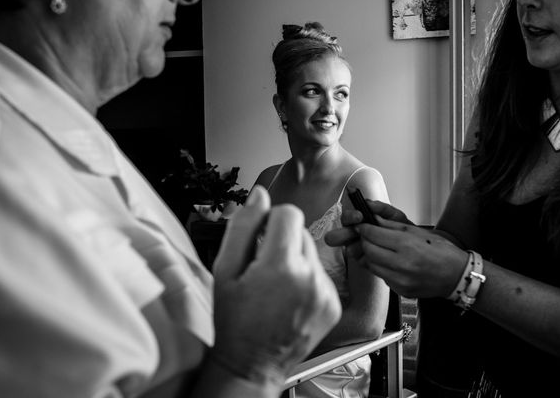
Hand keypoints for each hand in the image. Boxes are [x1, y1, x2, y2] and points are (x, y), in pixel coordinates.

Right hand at [211, 185, 341, 387]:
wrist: (252, 364)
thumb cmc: (234, 320)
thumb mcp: (225, 269)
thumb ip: (242, 227)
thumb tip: (259, 195)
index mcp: (281, 267)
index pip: (289, 213)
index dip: (270, 220)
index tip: (259, 239)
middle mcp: (310, 278)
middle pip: (301, 232)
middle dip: (281, 242)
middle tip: (263, 268)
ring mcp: (325, 292)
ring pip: (311, 253)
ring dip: (295, 260)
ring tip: (275, 286)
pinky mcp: (333, 304)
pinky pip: (320, 274)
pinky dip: (306, 280)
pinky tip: (289, 298)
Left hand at [327, 204, 466, 298]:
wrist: (457, 276)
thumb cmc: (442, 251)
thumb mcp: (418, 232)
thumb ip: (392, 226)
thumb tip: (373, 220)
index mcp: (407, 245)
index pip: (373, 234)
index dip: (364, 228)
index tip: (363, 225)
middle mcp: (402, 264)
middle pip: (368, 250)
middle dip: (365, 240)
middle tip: (368, 235)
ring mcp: (400, 280)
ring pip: (372, 264)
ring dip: (371, 254)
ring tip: (380, 247)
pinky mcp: (400, 290)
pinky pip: (382, 276)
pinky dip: (381, 267)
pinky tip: (390, 261)